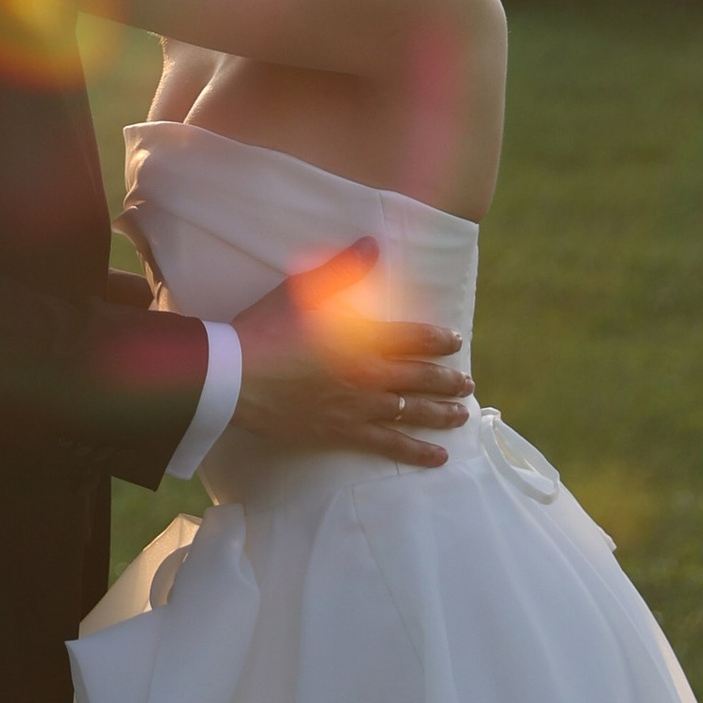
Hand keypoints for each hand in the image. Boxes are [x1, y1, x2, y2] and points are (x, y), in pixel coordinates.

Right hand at [230, 239, 473, 470]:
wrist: (235, 377)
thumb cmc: (266, 328)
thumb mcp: (302, 289)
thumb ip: (343, 269)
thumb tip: (372, 245)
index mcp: (362, 337)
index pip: (413, 337)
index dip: (438, 339)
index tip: (456, 341)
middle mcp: (368, 373)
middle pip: (420, 376)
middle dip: (447, 379)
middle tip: (467, 382)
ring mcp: (359, 406)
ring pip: (413, 411)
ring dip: (441, 412)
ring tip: (461, 414)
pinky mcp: (344, 432)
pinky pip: (390, 445)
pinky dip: (417, 452)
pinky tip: (439, 457)